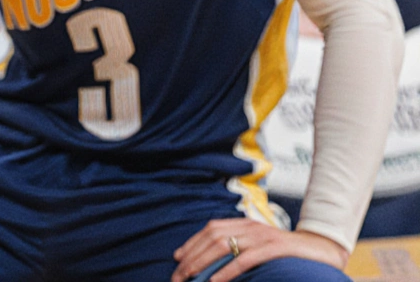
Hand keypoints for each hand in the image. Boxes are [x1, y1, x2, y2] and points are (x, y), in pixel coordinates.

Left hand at [171, 218, 347, 281]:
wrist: (322, 249)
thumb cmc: (287, 252)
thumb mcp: (259, 247)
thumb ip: (239, 248)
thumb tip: (212, 262)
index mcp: (245, 223)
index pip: (210, 229)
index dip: (192, 243)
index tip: (177, 258)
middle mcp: (251, 226)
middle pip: (212, 237)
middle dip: (191, 256)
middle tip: (177, 274)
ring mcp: (263, 235)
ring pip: (223, 245)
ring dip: (202, 262)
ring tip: (190, 276)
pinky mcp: (275, 247)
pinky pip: (245, 258)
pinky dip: (227, 269)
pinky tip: (214, 280)